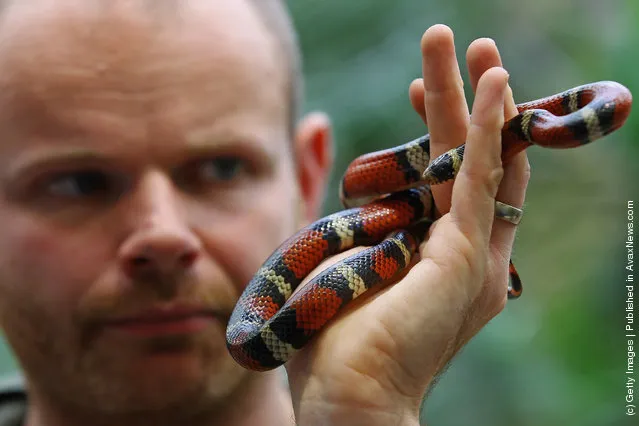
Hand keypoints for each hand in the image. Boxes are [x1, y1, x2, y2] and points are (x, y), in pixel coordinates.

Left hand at [285, 24, 529, 425]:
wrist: (347, 398)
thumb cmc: (334, 338)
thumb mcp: (338, 261)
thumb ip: (343, 219)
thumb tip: (334, 188)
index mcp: (435, 254)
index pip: (448, 177)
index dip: (440, 128)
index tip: (416, 91)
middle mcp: (465, 251)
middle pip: (471, 159)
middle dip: (464, 100)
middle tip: (456, 47)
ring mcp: (471, 254)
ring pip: (483, 159)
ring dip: (481, 99)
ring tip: (476, 45)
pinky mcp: (465, 256)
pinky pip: (481, 178)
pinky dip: (490, 128)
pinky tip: (492, 83)